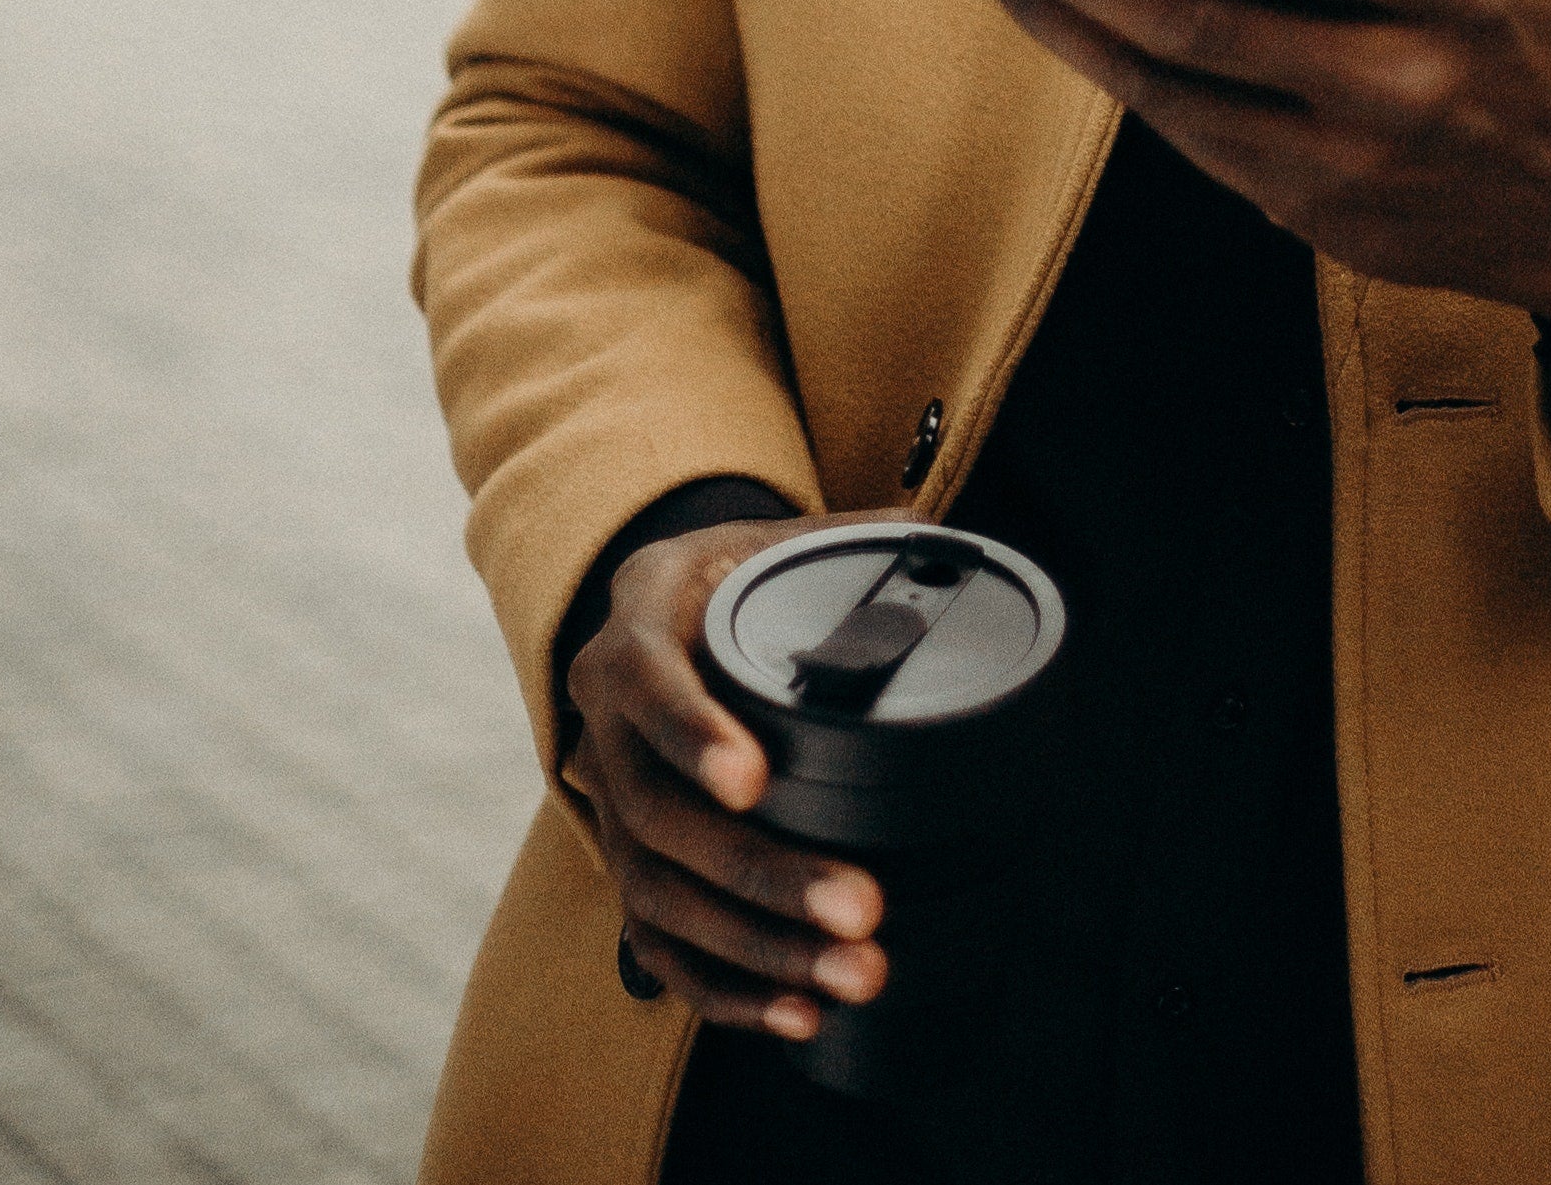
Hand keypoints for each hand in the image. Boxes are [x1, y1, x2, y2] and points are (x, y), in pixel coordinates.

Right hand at [564, 522, 887, 1039]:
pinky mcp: (629, 872)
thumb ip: (852, 543)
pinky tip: (799, 1013)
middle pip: (658, 817)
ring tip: (853, 973)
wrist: (653, 615)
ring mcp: (609, 809)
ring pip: (659, 897)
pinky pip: (660, 949)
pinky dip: (728, 990)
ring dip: (759, 946)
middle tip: (861, 906)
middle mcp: (604, 725)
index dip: (694, 733)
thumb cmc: (729, 575)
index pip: (648, 683)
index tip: (756, 779)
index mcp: (635, 629)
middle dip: (760, 872)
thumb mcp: (772, 537)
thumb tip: (947, 554)